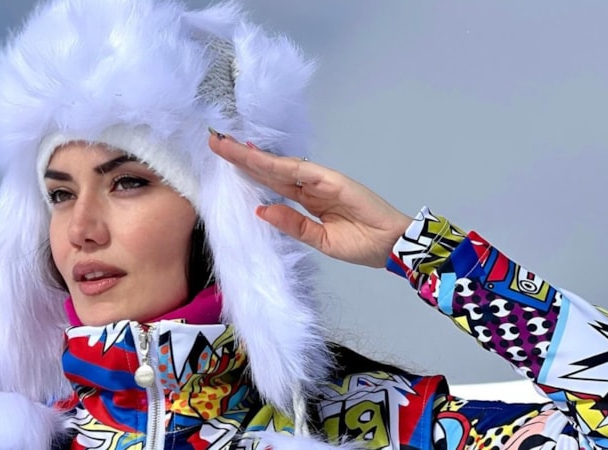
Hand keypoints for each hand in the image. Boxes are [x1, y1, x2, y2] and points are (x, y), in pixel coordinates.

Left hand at [208, 131, 412, 267]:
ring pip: (279, 165)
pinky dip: (277, 164)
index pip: (271, 182)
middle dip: (241, 156)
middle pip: (269, 168)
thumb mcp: (319, 240)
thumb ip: (292, 224)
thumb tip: (260, 210)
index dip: (248, 171)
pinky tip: (255, 158)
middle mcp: (310, 186)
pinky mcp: (332, 180)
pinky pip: (299, 172)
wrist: (392, 246)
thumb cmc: (361, 245)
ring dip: (252, 156)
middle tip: (214, 141)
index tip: (224, 160)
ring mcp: (321, 180)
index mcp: (307, 200)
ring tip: (225, 145)